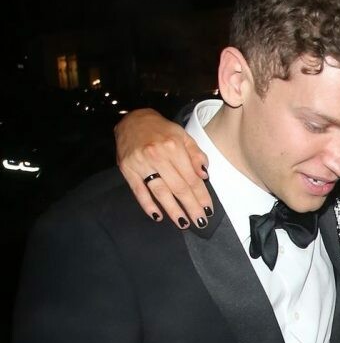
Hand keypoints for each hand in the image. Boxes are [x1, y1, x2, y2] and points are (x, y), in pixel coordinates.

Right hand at [115, 110, 211, 227]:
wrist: (132, 120)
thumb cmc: (160, 130)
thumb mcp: (182, 136)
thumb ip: (195, 155)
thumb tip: (204, 175)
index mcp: (174, 147)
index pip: (191, 177)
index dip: (201, 195)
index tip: (208, 209)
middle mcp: (158, 155)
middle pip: (178, 187)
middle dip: (191, 206)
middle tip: (200, 221)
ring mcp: (141, 163)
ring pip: (160, 192)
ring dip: (173, 210)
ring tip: (183, 223)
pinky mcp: (128, 169)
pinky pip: (139, 191)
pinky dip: (147, 205)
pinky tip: (157, 216)